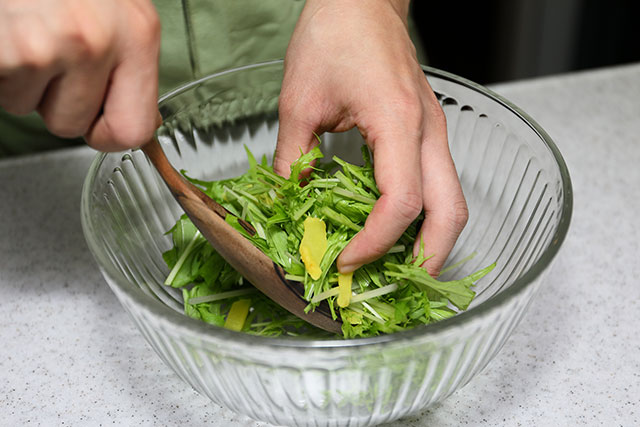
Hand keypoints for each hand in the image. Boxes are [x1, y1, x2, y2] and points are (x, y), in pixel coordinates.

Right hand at [0, 0, 160, 150]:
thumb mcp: (117, 12)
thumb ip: (129, 66)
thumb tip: (137, 125)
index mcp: (138, 33)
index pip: (133, 131)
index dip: (105, 132)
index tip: (95, 121)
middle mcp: (100, 39)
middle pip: (73, 125)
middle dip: (54, 99)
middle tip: (47, 51)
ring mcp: (52, 42)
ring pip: (29, 108)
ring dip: (23, 80)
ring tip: (26, 31)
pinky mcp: (13, 47)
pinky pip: (3, 92)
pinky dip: (0, 71)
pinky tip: (9, 34)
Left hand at [274, 0, 467, 275]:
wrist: (362, 0)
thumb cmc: (333, 35)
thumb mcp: (299, 101)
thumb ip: (293, 158)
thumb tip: (288, 202)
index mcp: (397, 121)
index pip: (402, 201)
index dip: (376, 242)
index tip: (344, 261)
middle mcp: (428, 131)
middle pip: (451, 211)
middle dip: (429, 258)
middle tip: (396, 286)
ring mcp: (434, 131)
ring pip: (452, 200)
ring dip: (431, 241)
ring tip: (397, 267)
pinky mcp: (427, 130)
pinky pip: (436, 183)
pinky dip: (423, 216)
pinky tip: (395, 228)